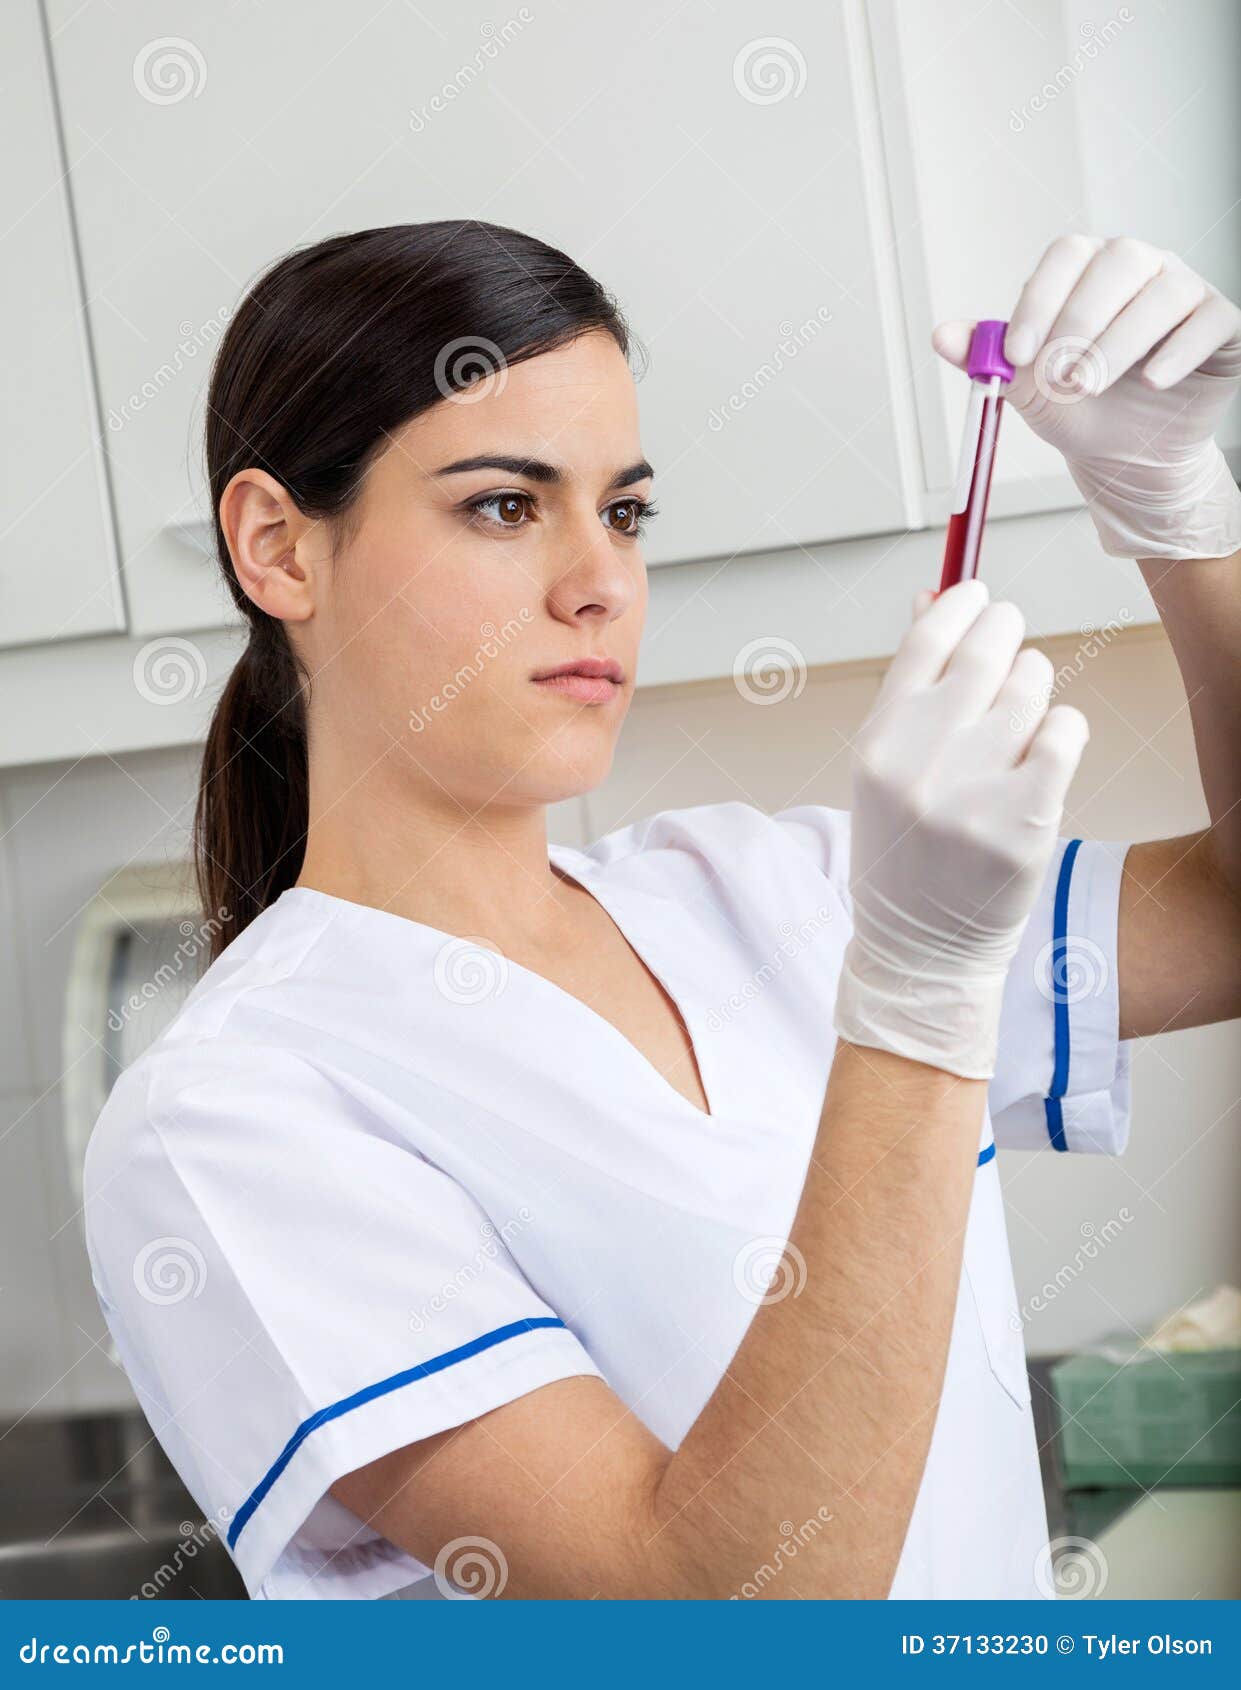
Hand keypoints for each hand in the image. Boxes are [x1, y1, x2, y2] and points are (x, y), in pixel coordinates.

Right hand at [834, 580, 1088, 1079]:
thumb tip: (935, 599)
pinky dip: (1062, 731)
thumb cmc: (905, 850)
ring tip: (1018, 726)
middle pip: (987, 649)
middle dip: (1007, 632)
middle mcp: (920, 760)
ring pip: (1034, 686)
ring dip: (1035, 691)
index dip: (961, 603)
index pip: (927, 637)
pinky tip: (1043, 753)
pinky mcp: (1025, 820)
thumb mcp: (886, 765)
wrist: (920, 949)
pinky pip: (1066, 731)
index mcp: (878, 740)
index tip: (979, 596)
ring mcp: (973, 791)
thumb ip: (910, 685)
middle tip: (1012, 642)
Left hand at [933, 234, 1240, 560]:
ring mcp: (1185, 290)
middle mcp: (1141, 267)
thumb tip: (942, 336)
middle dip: (1081, 322)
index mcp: (1089, 270)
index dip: (1040, 300)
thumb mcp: (1027, 389)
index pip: (1067, 256)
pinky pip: (1209, 321)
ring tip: (1091, 387)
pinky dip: (1178, 352)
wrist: (1126, 456)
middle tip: (1059, 377)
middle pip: (1119, 263)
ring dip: (1120, 343)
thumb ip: (988, 360)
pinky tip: (1152, 383)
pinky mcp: (1221, 324)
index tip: (1016, 353)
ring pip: (1162, 294)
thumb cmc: (1079, 410)